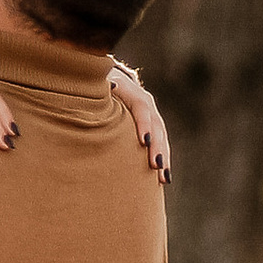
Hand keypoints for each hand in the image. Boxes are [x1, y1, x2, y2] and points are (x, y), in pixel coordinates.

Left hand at [107, 62, 170, 184]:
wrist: (108, 83)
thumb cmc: (98, 88)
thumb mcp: (98, 86)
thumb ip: (102, 89)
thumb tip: (109, 87)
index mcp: (133, 94)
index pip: (141, 109)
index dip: (144, 124)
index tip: (145, 142)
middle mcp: (146, 104)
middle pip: (156, 126)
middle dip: (157, 147)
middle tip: (156, 166)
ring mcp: (152, 116)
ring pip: (162, 138)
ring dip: (164, 158)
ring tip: (164, 178)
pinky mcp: (152, 128)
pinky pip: (160, 145)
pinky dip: (163, 161)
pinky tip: (163, 179)